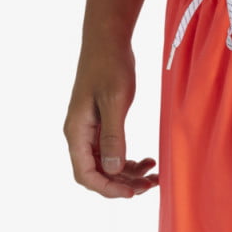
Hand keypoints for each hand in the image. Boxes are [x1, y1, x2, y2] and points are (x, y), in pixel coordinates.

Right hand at [63, 38, 158, 198]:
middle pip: (97, 174)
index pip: (86, 175)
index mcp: (76, 131)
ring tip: (154, 175)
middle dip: (122, 184)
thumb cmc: (109, 65)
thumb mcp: (114, 101)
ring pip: (107, 166)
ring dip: (129, 175)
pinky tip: (149, 160)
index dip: (108, 189)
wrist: (108, 39)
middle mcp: (80, 135)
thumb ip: (112, 136)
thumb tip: (111, 170)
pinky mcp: (101, 125)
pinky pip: (113, 153)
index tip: (133, 192)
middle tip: (150, 186)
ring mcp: (90, 131)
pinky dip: (130, 161)